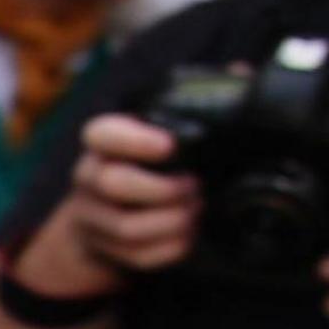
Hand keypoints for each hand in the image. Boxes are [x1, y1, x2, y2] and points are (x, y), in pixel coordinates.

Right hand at [35, 113, 201, 284]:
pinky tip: (187, 235)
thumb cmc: (144, 165)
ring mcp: (92, 216)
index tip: (170, 145)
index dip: (134, 140)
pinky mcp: (104, 247)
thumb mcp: (160, 131)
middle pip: (111, 184)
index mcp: (103, 143)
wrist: (105, 214)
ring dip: (170, 222)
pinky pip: (135, 256)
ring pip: (125, 226)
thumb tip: (239, 72)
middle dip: (161, 189)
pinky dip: (169, 249)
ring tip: (194, 211)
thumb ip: (196, 101)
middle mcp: (89, 178)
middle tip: (193, 186)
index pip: (101, 134)